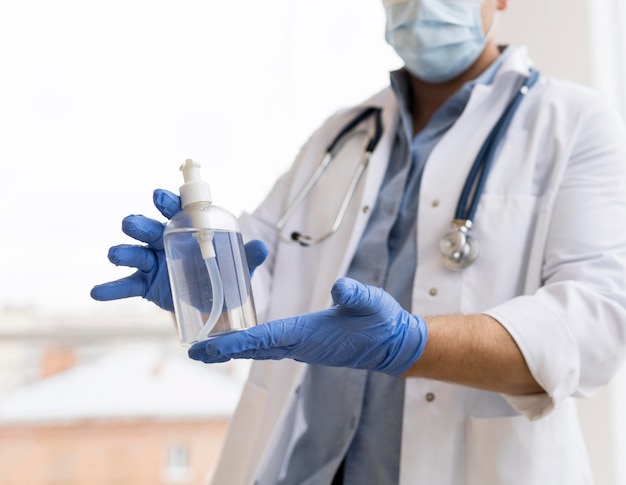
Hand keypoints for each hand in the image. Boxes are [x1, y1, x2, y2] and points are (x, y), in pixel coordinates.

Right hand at [90, 189, 267, 311]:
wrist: (212, 304)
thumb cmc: (222, 274)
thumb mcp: (238, 267)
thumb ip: (248, 257)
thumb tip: (261, 247)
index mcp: (186, 229)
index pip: (175, 210)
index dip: (165, 201)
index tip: (160, 196)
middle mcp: (165, 240)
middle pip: (148, 228)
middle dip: (140, 224)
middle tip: (134, 225)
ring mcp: (153, 262)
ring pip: (134, 253)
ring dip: (124, 251)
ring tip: (116, 254)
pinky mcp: (146, 284)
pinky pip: (127, 285)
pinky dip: (111, 288)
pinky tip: (96, 292)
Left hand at [188, 277, 427, 376]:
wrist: (391, 344)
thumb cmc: (381, 323)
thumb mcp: (371, 303)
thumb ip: (356, 295)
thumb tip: (340, 286)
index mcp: (309, 335)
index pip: (263, 339)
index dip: (233, 343)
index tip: (206, 349)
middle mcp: (300, 345)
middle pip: (253, 348)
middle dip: (223, 350)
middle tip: (193, 352)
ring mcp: (302, 347)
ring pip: (260, 349)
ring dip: (233, 348)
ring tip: (206, 347)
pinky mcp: (306, 344)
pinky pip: (270, 346)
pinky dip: (250, 344)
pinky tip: (240, 340)